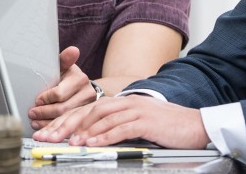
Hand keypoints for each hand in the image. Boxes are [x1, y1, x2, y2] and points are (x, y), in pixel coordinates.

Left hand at [28, 46, 97, 129]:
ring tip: (34, 121)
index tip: (37, 100)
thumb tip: (73, 50)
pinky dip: (52, 128)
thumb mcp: (65, 66)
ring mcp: (86, 107)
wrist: (82, 88)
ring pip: (64, 120)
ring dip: (46, 122)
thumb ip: (64, 59)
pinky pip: (67, 127)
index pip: (60, 93)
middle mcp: (87, 94)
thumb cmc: (68, 76)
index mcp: (80, 79)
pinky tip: (43, 127)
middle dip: (43, 112)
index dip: (46, 98)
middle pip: (62, 108)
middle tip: (32, 112)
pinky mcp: (84, 119)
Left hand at [33, 94, 209, 148]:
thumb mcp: (141, 122)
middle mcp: (128, 102)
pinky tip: (93, 144)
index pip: (90, 108)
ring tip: (68, 142)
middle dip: (67, 124)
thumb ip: (119, 125)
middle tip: (49, 137)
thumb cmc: (169, 127)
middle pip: (91, 110)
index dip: (68, 119)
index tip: (50, 131)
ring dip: (84, 131)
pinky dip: (104, 137)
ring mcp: (138, 110)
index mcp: (124, 101)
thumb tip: (95, 137)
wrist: (196, 125)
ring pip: (103, 118)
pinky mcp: (147, 121)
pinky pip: (121, 128)